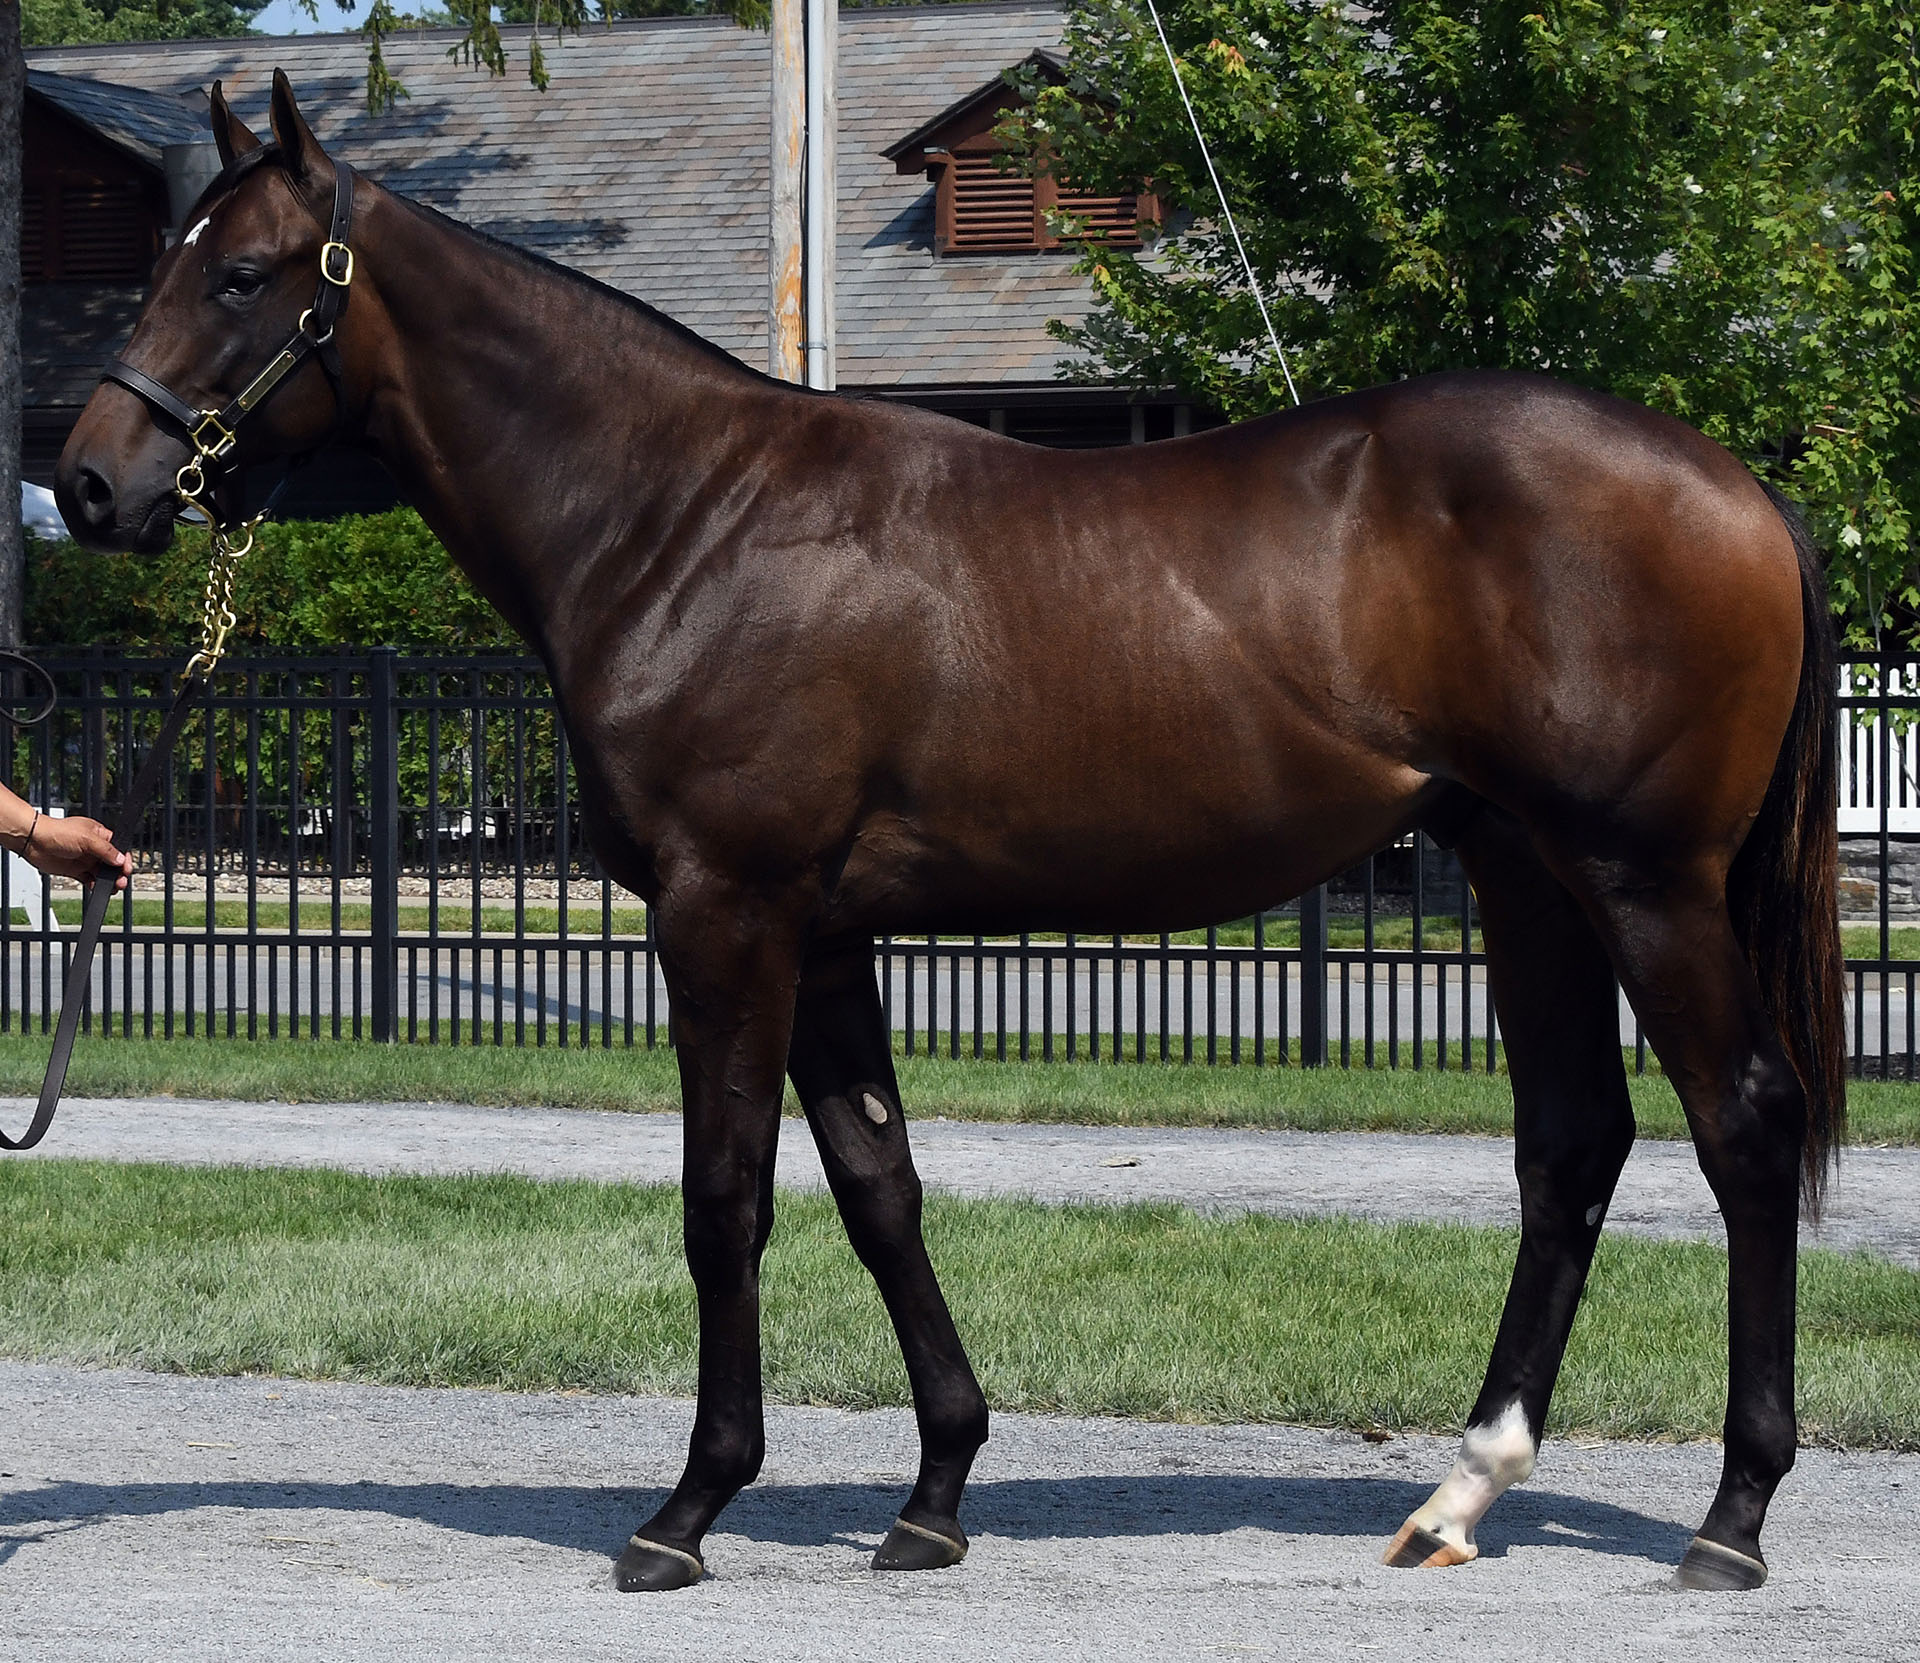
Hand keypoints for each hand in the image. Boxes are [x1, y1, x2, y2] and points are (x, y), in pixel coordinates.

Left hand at [12, 815, 131, 889]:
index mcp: (99, 835)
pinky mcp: (75, 871)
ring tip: (112, 887)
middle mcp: (93, 848)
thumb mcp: (87, 838)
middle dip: (118, 873)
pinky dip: (95, 886)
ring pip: (102, 873)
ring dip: (108, 881)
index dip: (124, 859)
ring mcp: (84, 860)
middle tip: (120, 881)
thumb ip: (106, 850)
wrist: (34, 841)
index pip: (118, 848)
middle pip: (112, 863)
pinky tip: (97, 888)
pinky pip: (89, 880)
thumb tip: (121, 860)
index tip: (126, 869)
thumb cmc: (57, 832)